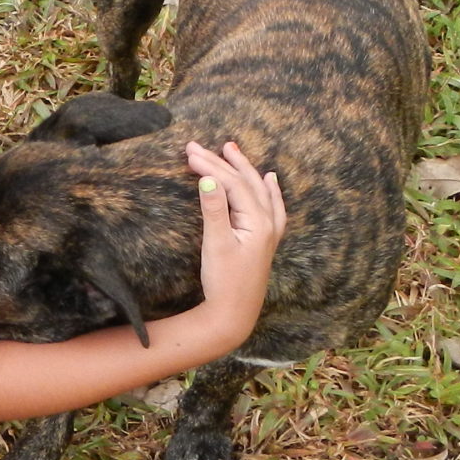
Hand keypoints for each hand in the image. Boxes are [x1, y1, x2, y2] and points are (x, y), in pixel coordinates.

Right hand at [189, 140, 286, 347]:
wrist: (234, 314)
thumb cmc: (224, 281)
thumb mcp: (216, 244)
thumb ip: (214, 210)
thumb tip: (208, 180)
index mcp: (258, 221)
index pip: (233, 183)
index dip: (210, 166)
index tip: (189, 153)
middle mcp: (268, 222)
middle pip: (245, 182)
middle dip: (221, 162)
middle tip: (196, 146)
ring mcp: (269, 231)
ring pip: (257, 189)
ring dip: (243, 168)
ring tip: (231, 148)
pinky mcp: (264, 239)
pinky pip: (270, 205)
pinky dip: (268, 189)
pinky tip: (269, 179)